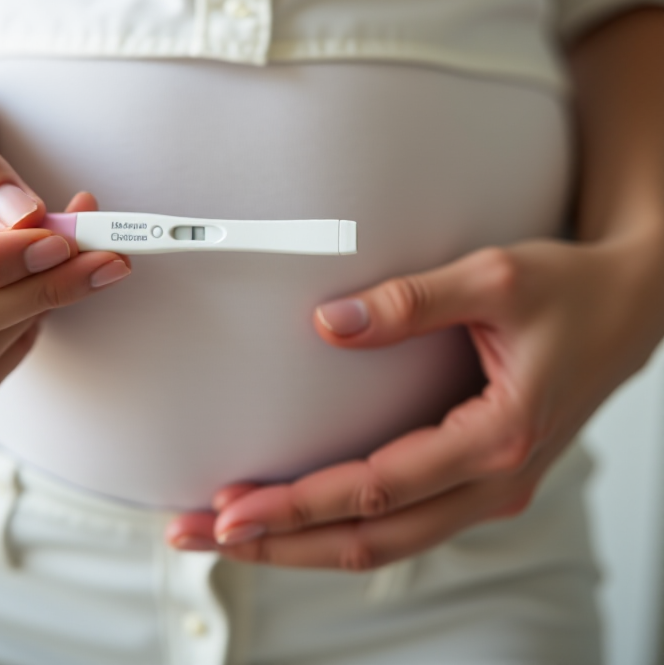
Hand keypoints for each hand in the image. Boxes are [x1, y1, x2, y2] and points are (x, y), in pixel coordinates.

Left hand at [167, 234, 663, 566]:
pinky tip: (300, 518)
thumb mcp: (495, 278)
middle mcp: (496, 481)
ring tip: (233, 534)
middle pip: (370, 538)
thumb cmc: (571, 290)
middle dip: (280, 544)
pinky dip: (344, 526)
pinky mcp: (480, 477)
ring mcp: (490, 487)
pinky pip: (404, 520)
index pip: (376, 491)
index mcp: (499, 437)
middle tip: (201, 534)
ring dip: (305, 543)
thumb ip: (410, 301)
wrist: (632, 306)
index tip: (229, 511)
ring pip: (386, 540)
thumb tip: (328, 324)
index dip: (296, 506)